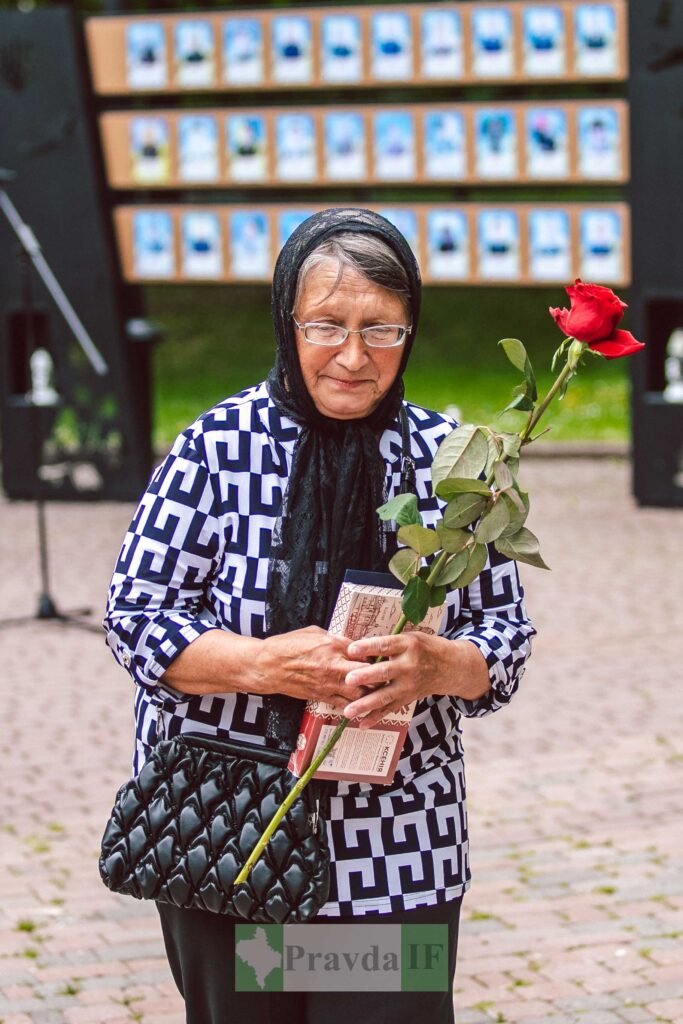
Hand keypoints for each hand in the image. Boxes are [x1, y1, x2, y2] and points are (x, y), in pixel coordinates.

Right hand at [258, 626, 371, 707]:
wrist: (269, 666)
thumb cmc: (288, 646)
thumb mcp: (314, 632)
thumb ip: (334, 638)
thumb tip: (348, 642)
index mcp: (333, 646)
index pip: (363, 651)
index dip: (372, 653)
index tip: (376, 655)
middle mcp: (334, 666)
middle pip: (367, 674)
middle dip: (377, 675)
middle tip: (381, 675)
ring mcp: (328, 684)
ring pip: (359, 694)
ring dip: (367, 692)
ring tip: (372, 690)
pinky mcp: (321, 696)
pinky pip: (343, 704)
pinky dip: (352, 703)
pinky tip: (356, 701)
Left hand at [342, 632, 490, 728]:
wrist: (450, 667)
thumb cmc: (424, 648)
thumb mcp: (409, 638)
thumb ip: (387, 643)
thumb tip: (358, 648)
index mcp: (408, 645)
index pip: (386, 646)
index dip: (369, 647)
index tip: (351, 649)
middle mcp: (409, 666)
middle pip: (385, 672)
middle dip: (366, 677)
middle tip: (348, 680)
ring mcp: (409, 685)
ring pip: (385, 695)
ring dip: (366, 704)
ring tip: (348, 711)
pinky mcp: (407, 698)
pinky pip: (390, 709)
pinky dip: (376, 718)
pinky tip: (362, 724)